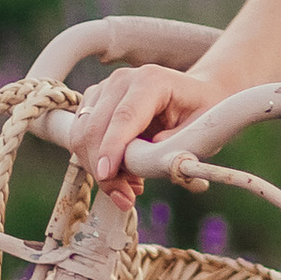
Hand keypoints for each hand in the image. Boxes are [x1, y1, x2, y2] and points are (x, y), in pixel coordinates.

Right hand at [64, 62, 222, 197]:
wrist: (194, 94)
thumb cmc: (199, 112)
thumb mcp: (201, 129)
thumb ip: (176, 144)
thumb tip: (149, 160)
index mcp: (151, 81)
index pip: (123, 117)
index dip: (112, 148)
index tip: (106, 176)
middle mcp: (122, 80)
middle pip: (95, 128)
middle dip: (103, 170)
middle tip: (125, 199)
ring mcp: (103, 89)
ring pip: (81, 135)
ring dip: (97, 169)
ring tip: (129, 186)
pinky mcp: (92, 102)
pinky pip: (80, 137)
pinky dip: (94, 161)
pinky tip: (121, 173)